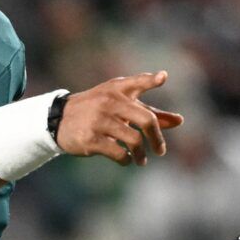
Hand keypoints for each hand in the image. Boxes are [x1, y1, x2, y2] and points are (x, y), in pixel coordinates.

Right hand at [56, 71, 183, 166]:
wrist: (59, 120)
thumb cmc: (98, 111)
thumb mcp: (121, 105)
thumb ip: (149, 112)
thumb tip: (179, 121)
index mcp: (117, 90)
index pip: (136, 82)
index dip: (150, 80)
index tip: (163, 78)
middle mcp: (109, 102)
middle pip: (145, 120)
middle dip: (157, 139)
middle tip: (161, 151)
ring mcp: (99, 120)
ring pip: (134, 140)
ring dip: (141, 154)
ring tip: (141, 160)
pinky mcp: (91, 139)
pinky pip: (118, 153)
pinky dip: (126, 160)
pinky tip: (126, 160)